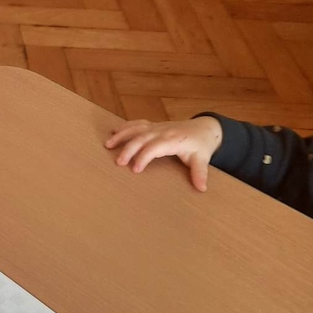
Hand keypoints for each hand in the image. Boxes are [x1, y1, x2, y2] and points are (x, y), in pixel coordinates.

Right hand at [106, 116, 222, 191]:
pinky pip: (136, 124)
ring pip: (136, 129)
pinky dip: (124, 127)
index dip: (143, 157)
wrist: (205, 128)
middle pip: (141, 138)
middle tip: (118, 163)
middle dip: (128, 149)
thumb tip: (201, 188)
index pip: (154, 147)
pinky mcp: (153, 126)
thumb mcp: (202, 159)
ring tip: (108, 145)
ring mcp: (156, 127)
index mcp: (172, 140)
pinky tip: (114, 131)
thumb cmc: (201, 145)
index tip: (135, 170)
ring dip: (121, 136)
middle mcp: (162, 131)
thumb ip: (200, 173)